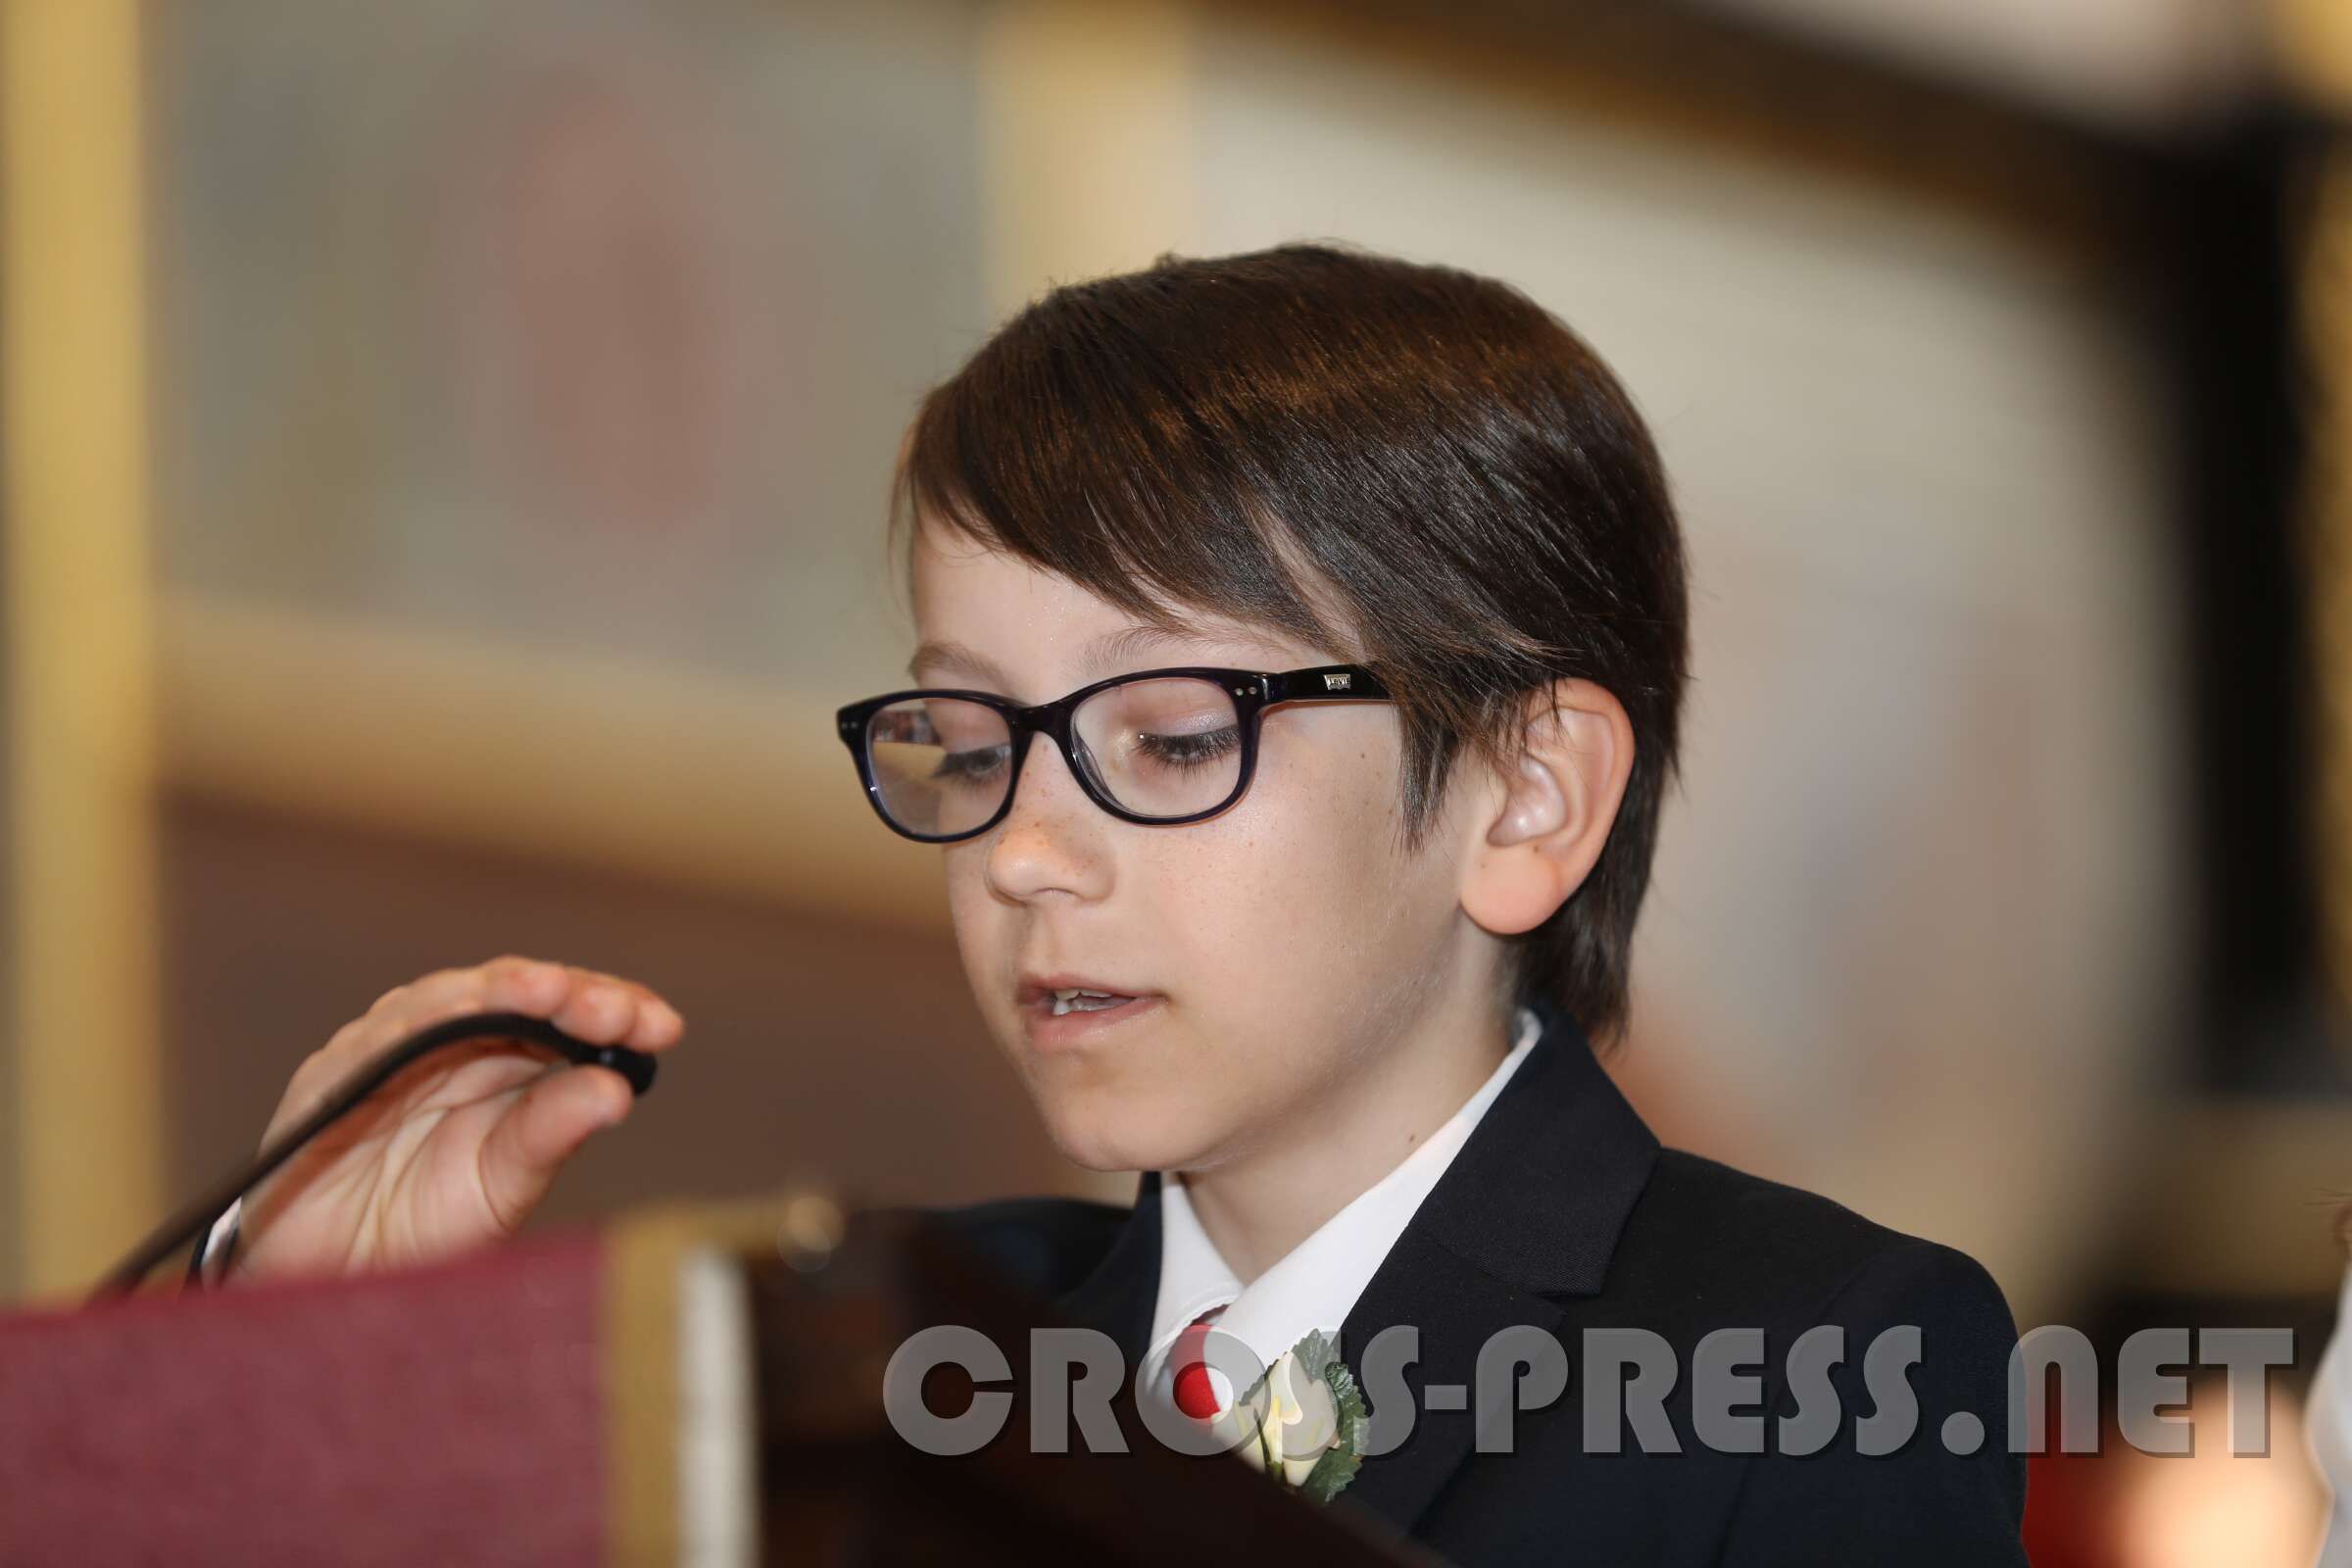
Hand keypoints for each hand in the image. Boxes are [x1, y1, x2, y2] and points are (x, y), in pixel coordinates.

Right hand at [227, 956, 684, 1281]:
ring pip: (449, 998)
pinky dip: (417, 1022)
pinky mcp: (334, 1072)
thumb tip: (620, 1091)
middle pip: (518, 994)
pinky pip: (375, 1038)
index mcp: (508, 1066)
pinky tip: (461, 1012)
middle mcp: (454, 1045)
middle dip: (569, 993)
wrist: (332, 1278)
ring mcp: (392, 1050)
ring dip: (500, 990)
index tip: (662, 1027)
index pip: (568, 1016)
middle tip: (613, 1009)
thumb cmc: (422, 1231)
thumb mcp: (505, 1185)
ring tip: (548, 990)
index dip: (614, 1010)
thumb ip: (551, 1131)